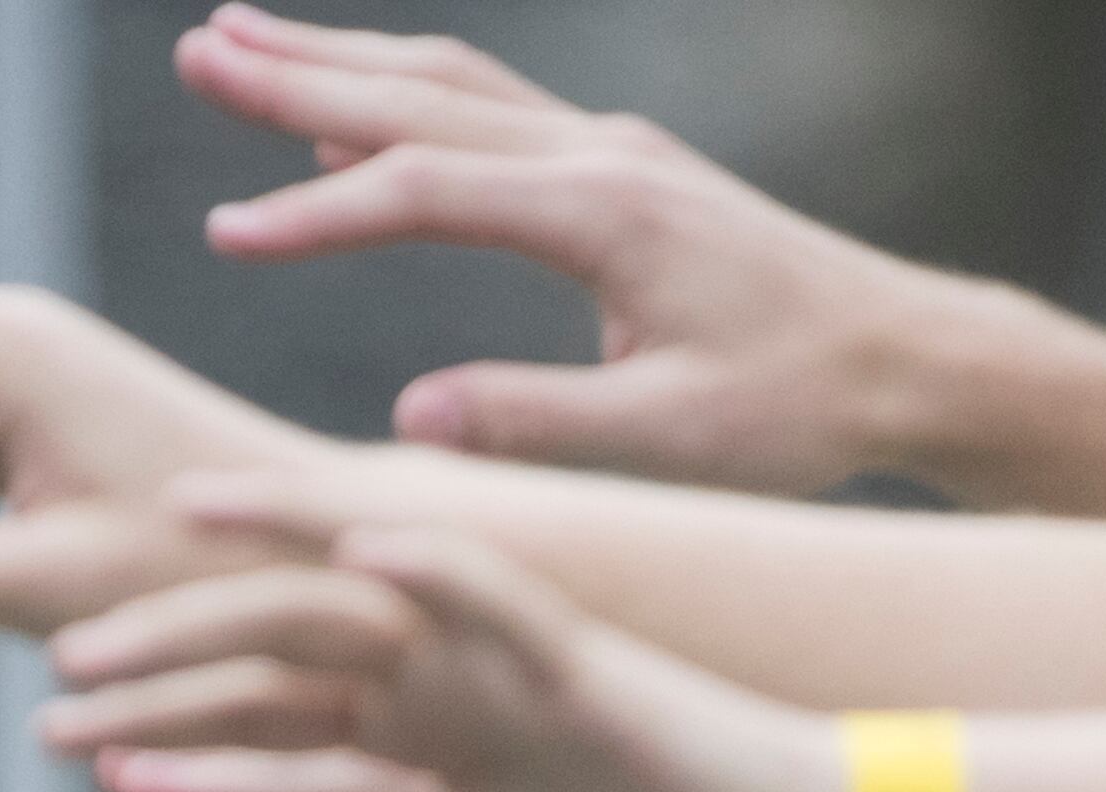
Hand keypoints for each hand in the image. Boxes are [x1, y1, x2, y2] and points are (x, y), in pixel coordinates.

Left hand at [34, 487, 838, 791]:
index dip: (178, 741)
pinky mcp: (583, 658)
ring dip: (264, 572)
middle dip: (175, 655)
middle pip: (287, 656)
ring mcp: (508, 666)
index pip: (277, 735)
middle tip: (61, 664)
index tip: (71, 748)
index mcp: (428, 754)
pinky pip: (502, 596)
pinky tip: (359, 550)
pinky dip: (435, 570)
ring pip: (361, 600)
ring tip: (170, 536)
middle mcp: (451, 694)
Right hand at [179, 6, 998, 490]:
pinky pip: (499, 115)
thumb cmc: (801, 408)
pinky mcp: (633, 173)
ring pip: (458, 88)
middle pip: (424, 101)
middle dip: (302, 77)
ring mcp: (619, 154)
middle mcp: (604, 158)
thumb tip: (415, 418)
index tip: (227, 235)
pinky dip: (414, 103)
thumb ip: (539, 423)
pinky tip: (362, 116)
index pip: (424, 192)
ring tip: (241, 42)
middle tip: (195, 50)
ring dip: (347, 64)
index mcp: (603, 215)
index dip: (317, 214)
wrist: (910, 360)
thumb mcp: (672, 435)